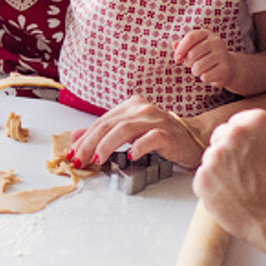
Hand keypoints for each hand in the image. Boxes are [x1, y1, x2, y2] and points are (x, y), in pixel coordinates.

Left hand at [68, 95, 209, 169]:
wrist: (193, 139)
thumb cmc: (161, 136)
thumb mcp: (129, 132)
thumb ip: (104, 132)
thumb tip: (76, 136)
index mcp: (131, 105)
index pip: (102, 122)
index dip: (85, 138)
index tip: (72, 153)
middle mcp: (141, 109)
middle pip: (109, 125)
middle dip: (90, 144)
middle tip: (80, 160)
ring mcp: (155, 120)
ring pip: (124, 129)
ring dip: (107, 145)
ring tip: (97, 159)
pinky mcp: (167, 133)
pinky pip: (149, 139)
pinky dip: (137, 147)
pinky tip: (129, 157)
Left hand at [175, 29, 235, 89]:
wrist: (229, 67)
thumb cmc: (206, 57)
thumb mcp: (194, 49)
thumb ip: (182, 47)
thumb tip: (174, 45)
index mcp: (208, 34)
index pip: (191, 37)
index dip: (181, 49)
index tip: (177, 59)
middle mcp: (217, 42)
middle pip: (192, 54)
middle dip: (188, 63)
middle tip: (193, 64)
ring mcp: (223, 54)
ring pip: (198, 67)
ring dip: (195, 72)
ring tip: (202, 69)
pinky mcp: (225, 68)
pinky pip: (205, 76)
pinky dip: (204, 78)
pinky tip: (210, 74)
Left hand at [194, 107, 265, 254]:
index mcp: (257, 121)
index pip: (242, 123)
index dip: (250, 141)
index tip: (259, 155)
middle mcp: (232, 134)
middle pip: (223, 137)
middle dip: (234, 152)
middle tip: (252, 173)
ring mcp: (214, 157)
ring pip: (213, 159)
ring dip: (224, 169)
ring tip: (246, 187)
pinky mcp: (202, 181)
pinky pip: (204, 180)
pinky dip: (215, 189)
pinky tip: (236, 198)